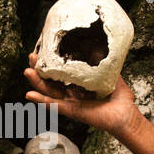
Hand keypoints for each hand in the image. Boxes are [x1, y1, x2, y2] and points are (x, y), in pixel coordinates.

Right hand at [23, 52, 139, 137]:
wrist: (126, 113)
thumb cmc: (119, 96)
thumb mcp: (108, 71)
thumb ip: (99, 58)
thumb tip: (91, 40)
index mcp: (77, 83)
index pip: (59, 71)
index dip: (50, 61)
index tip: (42, 49)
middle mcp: (71, 92)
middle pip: (50, 80)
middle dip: (38, 69)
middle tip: (31, 56)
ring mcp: (70, 102)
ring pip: (49, 92)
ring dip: (36, 82)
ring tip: (27, 71)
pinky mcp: (72, 111)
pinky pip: (54, 106)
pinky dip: (42, 101)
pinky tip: (30, 95)